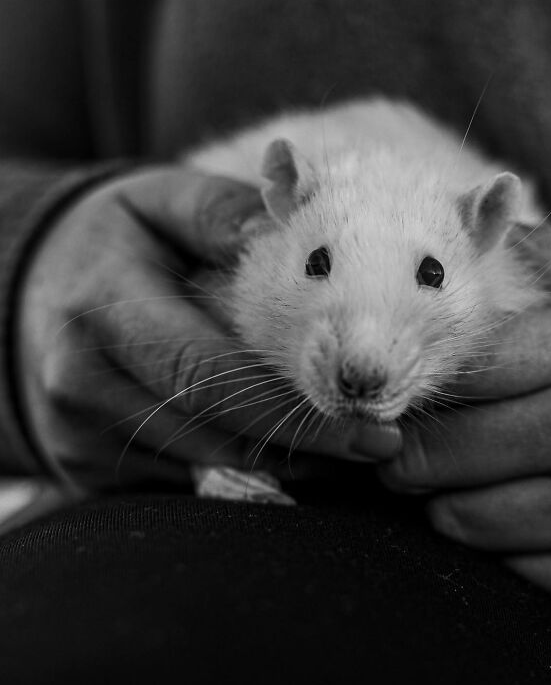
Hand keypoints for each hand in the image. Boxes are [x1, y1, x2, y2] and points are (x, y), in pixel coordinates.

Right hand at [17, 168, 400, 493]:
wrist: (36, 289)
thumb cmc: (117, 240)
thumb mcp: (159, 201)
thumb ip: (221, 212)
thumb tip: (293, 231)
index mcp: (104, 309)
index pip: (210, 376)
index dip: (294, 413)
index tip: (372, 433)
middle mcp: (82, 381)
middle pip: (213, 435)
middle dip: (305, 452)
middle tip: (380, 449)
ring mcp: (79, 433)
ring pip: (203, 470)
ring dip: (282, 470)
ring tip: (348, 456)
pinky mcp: (86, 465)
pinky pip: (180, 483)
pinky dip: (240, 476)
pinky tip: (287, 457)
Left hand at [379, 222, 550, 673]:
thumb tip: (506, 220)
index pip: (462, 366)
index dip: (421, 384)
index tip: (409, 396)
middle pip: (437, 449)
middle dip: (413, 456)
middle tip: (419, 453)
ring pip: (455, 515)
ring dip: (453, 507)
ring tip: (488, 489)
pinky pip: (501, 569)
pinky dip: (500, 554)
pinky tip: (535, 532)